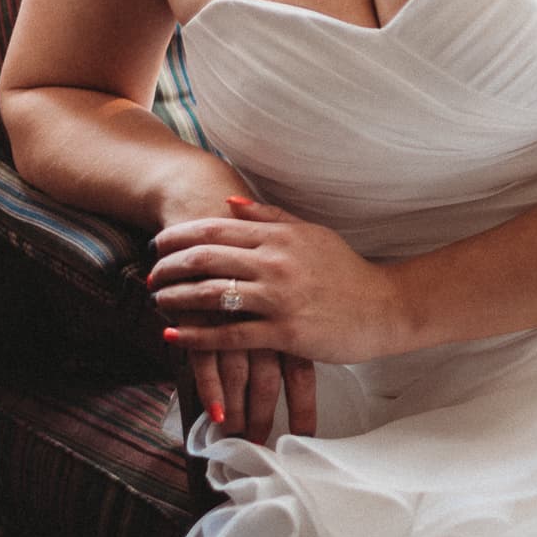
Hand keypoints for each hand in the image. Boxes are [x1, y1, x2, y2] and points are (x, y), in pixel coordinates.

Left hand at [149, 197, 408, 409]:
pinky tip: (173, 335)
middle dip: (169, 266)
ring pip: (212, 295)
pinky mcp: (285, 333)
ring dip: (176, 297)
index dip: (179, 236)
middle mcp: (275, 263)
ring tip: (157, 299)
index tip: (157, 243)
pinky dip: (197, 335)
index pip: (214, 230)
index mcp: (280, 237)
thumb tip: (231, 201)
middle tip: (150, 273)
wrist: (385, 308)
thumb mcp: (311, 234)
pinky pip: (230, 335)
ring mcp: (279, 298)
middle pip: (205, 259)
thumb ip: (270, 217)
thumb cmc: (347, 272)